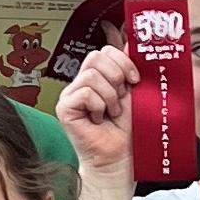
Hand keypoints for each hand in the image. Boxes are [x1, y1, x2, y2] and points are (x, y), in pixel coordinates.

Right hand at [58, 44, 137, 181]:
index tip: (135, 79)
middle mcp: (81, 83)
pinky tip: (99, 120)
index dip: (122, 61)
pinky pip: (85, 93)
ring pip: (92, 76)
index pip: (104, 51)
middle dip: (117, 77)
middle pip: (96, 57)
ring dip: (110, 97)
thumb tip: (133, 41)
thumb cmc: (127, 130)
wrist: (121, 158)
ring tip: (111, 113)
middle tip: (121, 99)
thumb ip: (129, 69)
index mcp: (98, 77)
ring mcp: (70, 94)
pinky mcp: (64, 108)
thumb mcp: (133, 93)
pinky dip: (99, 106)